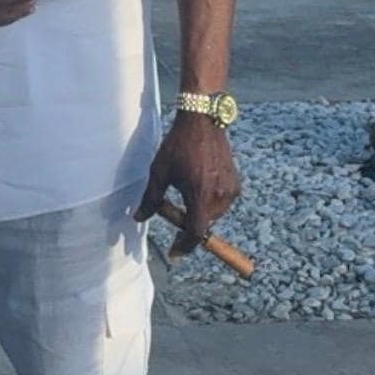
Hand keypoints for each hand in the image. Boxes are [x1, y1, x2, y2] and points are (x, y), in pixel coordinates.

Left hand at [134, 114, 240, 256]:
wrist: (203, 121)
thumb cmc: (178, 145)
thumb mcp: (159, 171)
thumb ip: (150, 198)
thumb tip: (138, 218)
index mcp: (200, 195)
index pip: (195, 233)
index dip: (184, 246)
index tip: (174, 253)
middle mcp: (219, 196)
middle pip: (203, 224)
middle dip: (188, 224)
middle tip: (173, 213)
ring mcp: (230, 189)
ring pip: (213, 214)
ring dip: (200, 212)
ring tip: (186, 193)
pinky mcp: (236, 182)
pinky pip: (222, 202)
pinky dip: (210, 201)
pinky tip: (199, 185)